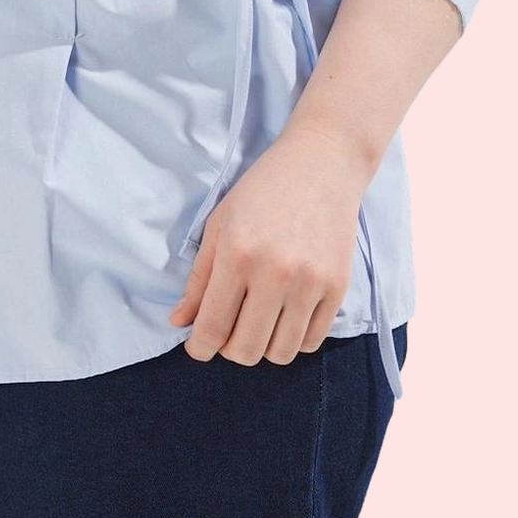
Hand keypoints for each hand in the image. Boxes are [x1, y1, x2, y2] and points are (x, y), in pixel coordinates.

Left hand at [168, 118, 372, 366]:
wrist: (321, 165)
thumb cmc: (262, 190)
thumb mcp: (219, 223)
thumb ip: (199, 277)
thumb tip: (180, 321)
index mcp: (237, 255)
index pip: (213, 327)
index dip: (200, 348)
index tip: (199, 348)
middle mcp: (274, 274)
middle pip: (245, 349)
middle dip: (229, 349)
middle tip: (229, 329)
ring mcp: (310, 283)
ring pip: (279, 353)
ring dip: (263, 346)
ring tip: (259, 322)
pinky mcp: (338, 287)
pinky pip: (311, 341)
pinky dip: (293, 339)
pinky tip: (285, 316)